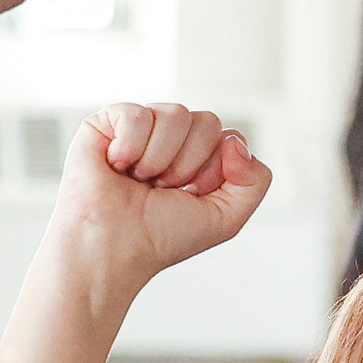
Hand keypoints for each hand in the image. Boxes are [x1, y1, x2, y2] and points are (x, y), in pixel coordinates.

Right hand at [47, 103, 267, 288]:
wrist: (112, 249)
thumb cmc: (160, 237)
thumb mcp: (226, 218)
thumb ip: (255, 181)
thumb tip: (234, 140)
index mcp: (199, 156)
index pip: (228, 137)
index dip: (214, 170)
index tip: (190, 195)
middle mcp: (172, 138)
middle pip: (207, 122)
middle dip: (188, 165)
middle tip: (161, 190)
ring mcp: (141, 127)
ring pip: (176, 114)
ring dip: (159, 159)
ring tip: (139, 180)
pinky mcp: (107, 121)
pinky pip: (137, 114)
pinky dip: (130, 148)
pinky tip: (117, 166)